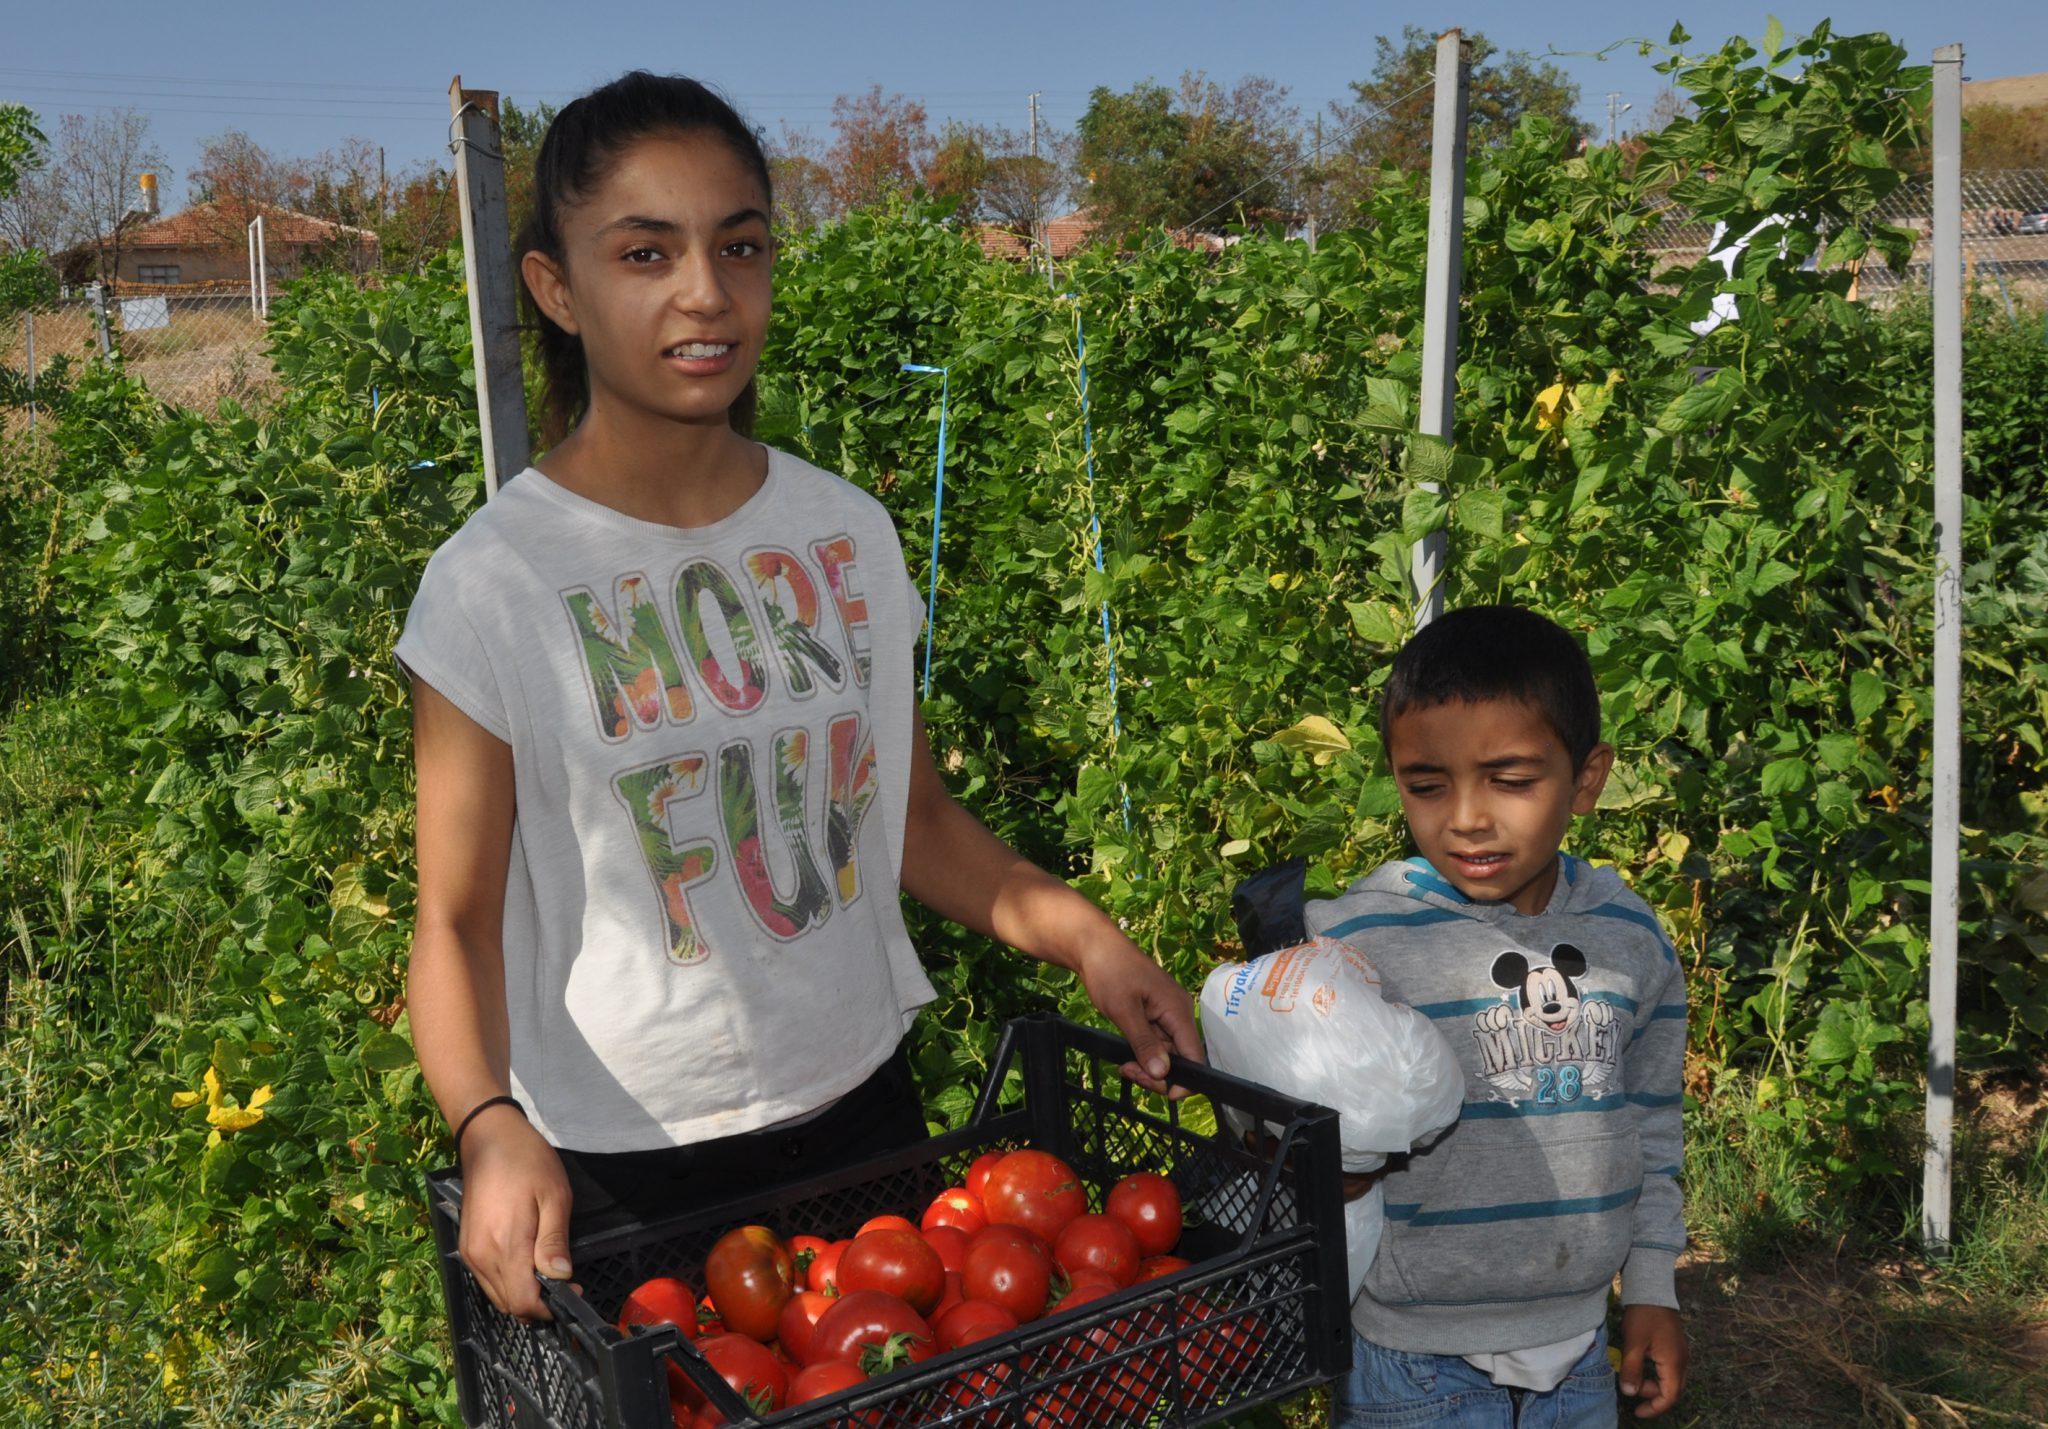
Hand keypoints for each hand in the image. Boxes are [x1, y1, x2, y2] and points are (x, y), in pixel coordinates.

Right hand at [457, 1105, 582, 1323]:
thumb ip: (554, 1240)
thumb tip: (561, 1277)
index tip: (573, 1291)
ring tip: (548, 1275)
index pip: (523, 1301)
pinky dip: (508, 1283)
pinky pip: (487, 1280)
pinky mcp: (466, 1246)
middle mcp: (481, 1257)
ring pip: (497, 1296)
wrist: (488, 1138)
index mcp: (505, 1246)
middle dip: (538, 1305)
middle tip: (564, 1283)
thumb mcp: (554, 1196)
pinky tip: (526, 1265)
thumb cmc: (527, 1162)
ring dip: (522, 1295)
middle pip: (509, 1305)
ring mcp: (470, 1253)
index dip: (550, 1307)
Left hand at [1072, 933, 1203, 1096]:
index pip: (1195, 1055)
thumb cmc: (1109, 971)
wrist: (1093, 945)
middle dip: (1158, 1073)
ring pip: (1166, 1053)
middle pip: (1180, 1058)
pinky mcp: (1153, 1014)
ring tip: (1123, 1066)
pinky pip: (1155, 1042)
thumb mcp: (1123, 1010)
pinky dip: (1142, 1053)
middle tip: (1129, 1073)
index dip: (1184, 1079)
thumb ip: (1144, 1043)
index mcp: (1178, 1010)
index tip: (1160, 1091)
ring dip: (1147, 1065)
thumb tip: (1163, 1074)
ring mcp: (1166, 1013)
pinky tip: (1125, 1058)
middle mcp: (1177, 1013)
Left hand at [1619, 1303, 1686, 1417]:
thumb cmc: (1643, 1316)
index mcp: (1674, 1363)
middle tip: (1632, 1394)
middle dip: (1654, 1398)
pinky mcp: (1675, 1347)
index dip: (1654, 1408)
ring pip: (1671, 1380)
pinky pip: (1669, 1370)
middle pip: (1673, 1391)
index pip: (1670, 1396)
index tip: (1637, 1412)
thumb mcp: (1633, 1343)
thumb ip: (1632, 1369)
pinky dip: (1656, 1376)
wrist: (1652, 1290)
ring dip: (1654, 1385)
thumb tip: (1629, 1393)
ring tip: (1633, 1379)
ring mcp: (1681, 1354)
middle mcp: (1682, 1361)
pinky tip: (1641, 1369)